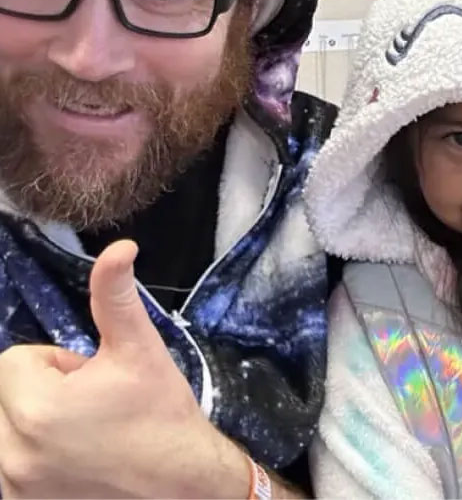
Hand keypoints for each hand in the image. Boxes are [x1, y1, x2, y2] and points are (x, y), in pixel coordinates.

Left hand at [0, 241, 250, 498]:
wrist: (181, 483)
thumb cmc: (160, 411)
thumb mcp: (139, 347)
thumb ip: (115, 294)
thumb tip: (119, 247)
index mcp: (35, 408)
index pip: (16, 361)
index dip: (60, 363)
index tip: (94, 379)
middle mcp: (11, 453)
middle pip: (5, 396)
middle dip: (40, 392)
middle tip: (90, 406)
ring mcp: (14, 488)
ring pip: (5, 430)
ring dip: (31, 425)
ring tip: (81, 434)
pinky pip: (9, 465)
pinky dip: (30, 458)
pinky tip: (72, 461)